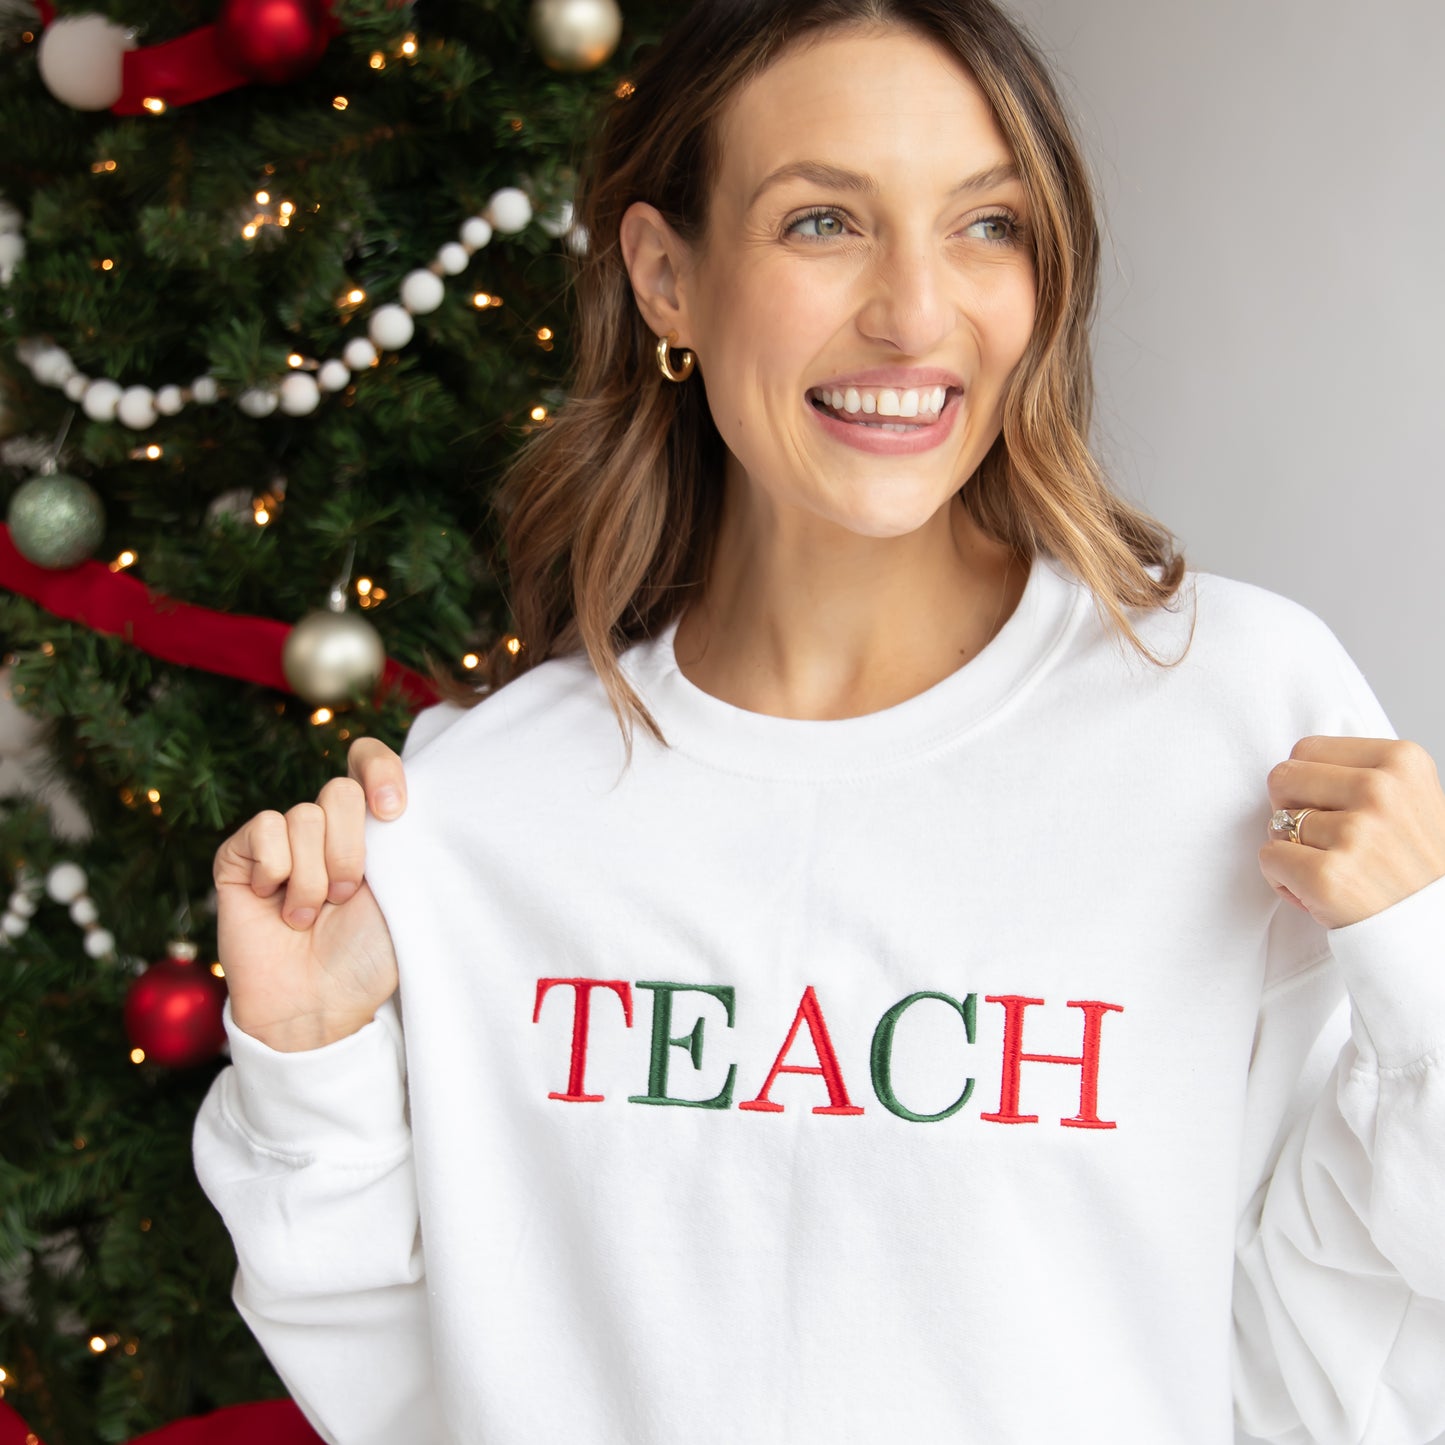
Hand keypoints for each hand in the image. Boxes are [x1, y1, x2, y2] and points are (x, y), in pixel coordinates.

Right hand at [211, 737, 407, 1051]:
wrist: (318, 1003)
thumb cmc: (367, 957)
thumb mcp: (407, 894)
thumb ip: (407, 840)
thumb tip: (405, 798)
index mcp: (369, 830)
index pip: (369, 761)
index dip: (381, 771)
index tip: (393, 812)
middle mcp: (324, 830)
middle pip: (339, 791)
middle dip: (348, 851)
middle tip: (344, 897)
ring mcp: (280, 842)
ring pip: (302, 817)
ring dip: (312, 877)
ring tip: (308, 915)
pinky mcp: (239, 858)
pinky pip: (263, 830)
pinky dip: (275, 871)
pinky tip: (273, 903)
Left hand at [1259, 736, 1444, 929]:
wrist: (1436, 930)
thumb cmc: (1413, 864)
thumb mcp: (1408, 798)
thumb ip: (1360, 771)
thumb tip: (1297, 759)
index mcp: (1401, 760)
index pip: (1307, 748)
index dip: (1309, 783)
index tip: (1336, 810)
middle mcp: (1381, 790)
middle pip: (1282, 777)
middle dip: (1290, 809)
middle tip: (1324, 840)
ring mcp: (1356, 834)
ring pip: (1274, 822)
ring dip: (1291, 850)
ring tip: (1332, 869)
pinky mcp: (1329, 877)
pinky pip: (1268, 859)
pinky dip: (1281, 879)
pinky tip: (1318, 891)